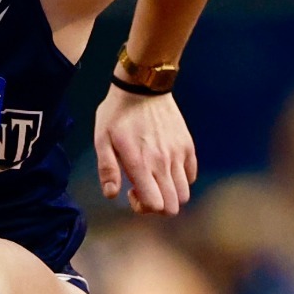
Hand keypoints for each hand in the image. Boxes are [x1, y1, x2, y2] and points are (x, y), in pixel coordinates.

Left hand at [94, 87, 196, 214]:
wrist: (143, 86)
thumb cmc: (117, 113)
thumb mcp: (102, 139)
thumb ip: (107, 169)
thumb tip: (112, 194)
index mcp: (141, 164)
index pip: (156, 205)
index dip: (144, 208)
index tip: (132, 192)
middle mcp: (163, 163)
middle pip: (173, 206)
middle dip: (157, 206)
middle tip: (143, 188)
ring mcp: (178, 154)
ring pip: (184, 193)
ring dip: (169, 194)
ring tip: (155, 178)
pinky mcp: (187, 145)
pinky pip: (191, 175)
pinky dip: (181, 179)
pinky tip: (165, 167)